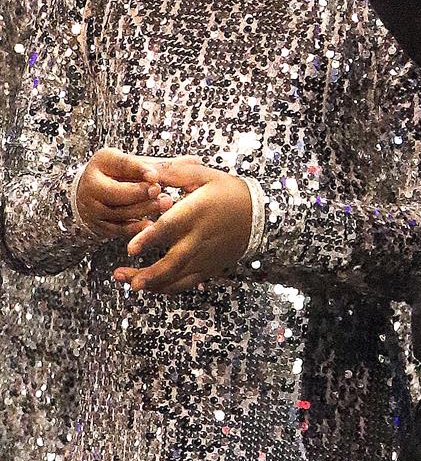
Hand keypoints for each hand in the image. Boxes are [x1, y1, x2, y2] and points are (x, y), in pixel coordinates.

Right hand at [74, 147, 173, 238]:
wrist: (90, 192)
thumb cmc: (119, 173)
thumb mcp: (133, 162)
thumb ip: (158, 165)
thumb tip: (192, 163)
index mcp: (102, 162)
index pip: (121, 164)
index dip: (140, 170)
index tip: (155, 176)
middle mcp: (91, 186)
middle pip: (116, 192)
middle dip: (140, 193)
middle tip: (160, 191)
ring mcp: (92, 208)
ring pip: (118, 212)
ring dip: (143, 209)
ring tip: (164, 203)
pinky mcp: (98, 225)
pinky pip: (117, 229)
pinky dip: (135, 228)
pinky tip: (151, 224)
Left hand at [115, 162, 251, 293]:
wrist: (260, 215)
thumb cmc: (230, 192)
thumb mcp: (205, 176)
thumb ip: (174, 173)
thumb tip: (147, 172)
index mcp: (197, 212)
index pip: (171, 227)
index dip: (150, 238)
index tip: (131, 248)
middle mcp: (200, 238)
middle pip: (171, 262)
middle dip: (146, 273)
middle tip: (120, 275)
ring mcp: (204, 256)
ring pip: (175, 278)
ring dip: (151, 284)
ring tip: (129, 283)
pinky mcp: (208, 268)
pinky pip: (184, 284)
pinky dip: (165, 288)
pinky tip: (149, 286)